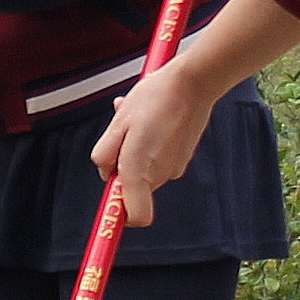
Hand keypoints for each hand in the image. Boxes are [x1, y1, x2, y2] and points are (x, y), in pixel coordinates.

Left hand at [93, 60, 212, 228]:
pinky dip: (149, 146)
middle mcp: (160, 175)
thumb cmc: (154, 99)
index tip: (110, 207)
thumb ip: (105, 154)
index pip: (136, 217)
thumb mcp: (118, 123)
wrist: (194, 82)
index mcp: (140, 170)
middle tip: (121, 134)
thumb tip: (106, 173)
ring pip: (144, 170)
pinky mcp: (183, 157)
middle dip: (121, 166)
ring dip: (134, 151)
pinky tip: (150, 120)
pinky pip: (157, 159)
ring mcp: (175, 168)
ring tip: (136, 120)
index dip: (121, 216)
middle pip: (132, 188)